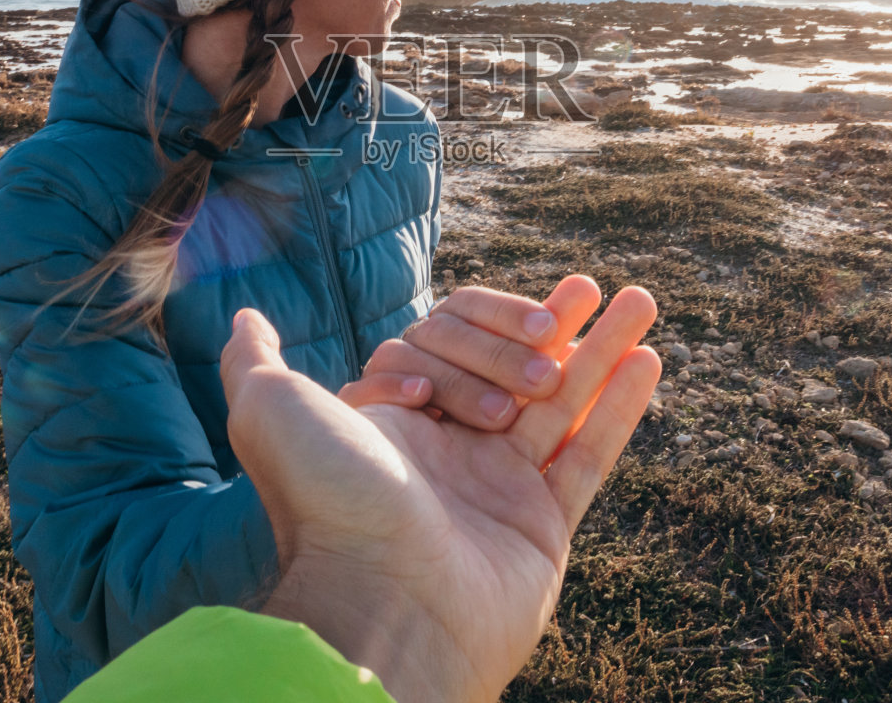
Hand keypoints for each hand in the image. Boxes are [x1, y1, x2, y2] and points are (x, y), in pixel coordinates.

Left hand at [222, 284, 661, 702]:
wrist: (383, 599)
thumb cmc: (327, 500)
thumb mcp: (269, 410)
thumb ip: (256, 360)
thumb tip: (244, 317)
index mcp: (394, 423)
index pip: (446, 345)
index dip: (469, 334)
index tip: (458, 367)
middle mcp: (447, 452)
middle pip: (511, 367)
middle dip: (548, 325)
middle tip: (584, 291)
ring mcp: (498, 489)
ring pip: (563, 403)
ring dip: (602, 346)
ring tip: (641, 297)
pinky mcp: (543, 526)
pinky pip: (590, 457)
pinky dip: (621, 407)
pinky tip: (647, 356)